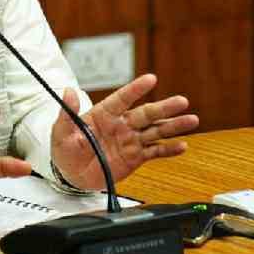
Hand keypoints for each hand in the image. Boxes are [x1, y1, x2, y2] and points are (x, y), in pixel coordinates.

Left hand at [50, 74, 198, 189]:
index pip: (122, 98)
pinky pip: (154, 152)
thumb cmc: (65, 149)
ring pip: (155, 130)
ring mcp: (130, 140)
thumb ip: (67, 113)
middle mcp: (121, 124)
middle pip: (146, 114)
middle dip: (164, 107)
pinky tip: (182, 146)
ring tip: (192, 120)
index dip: (136, 89)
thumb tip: (68, 92)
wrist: (70, 174)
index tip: (151, 78)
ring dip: (173, 126)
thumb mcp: (60, 131)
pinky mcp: (135, 157)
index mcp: (104, 114)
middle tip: (182, 101)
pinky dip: (168, 150)